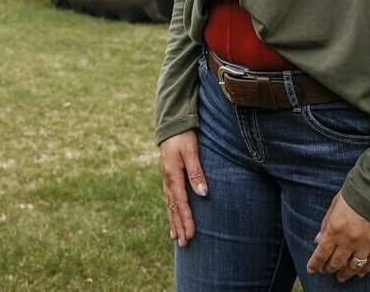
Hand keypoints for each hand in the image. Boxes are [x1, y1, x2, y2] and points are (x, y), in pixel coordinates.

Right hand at [158, 130, 208, 247]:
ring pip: (169, 204)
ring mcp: (166, 178)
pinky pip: (168, 198)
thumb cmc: (183, 136)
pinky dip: (170, 210)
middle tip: (184, 244)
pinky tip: (172, 217)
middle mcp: (167, 179)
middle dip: (179, 226)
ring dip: (173, 221)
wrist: (171, 124)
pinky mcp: (168, 176)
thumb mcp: (191, 151)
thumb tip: (203, 194)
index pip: (181, 203)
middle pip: (173, 208)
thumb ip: (196, 172)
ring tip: (176, 238)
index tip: (191, 235)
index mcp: (172, 174)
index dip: (186, 220)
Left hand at [306, 191, 369, 281]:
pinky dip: (365, 270)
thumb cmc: (353, 196)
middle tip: (326, 271)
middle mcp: (348, 241)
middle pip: (336, 262)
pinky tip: (360, 273)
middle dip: (329, 269)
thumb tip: (318, 241)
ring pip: (353, 266)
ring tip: (342, 277)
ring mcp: (364, 244)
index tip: (311, 269)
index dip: (315, 264)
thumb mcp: (333, 207)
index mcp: (334, 230)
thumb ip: (325, 225)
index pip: (321, 253)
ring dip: (346, 273)